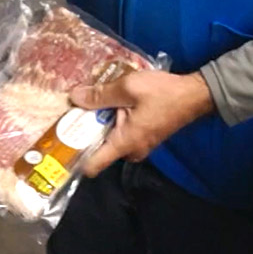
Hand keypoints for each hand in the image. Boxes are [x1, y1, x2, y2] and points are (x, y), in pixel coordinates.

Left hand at [69, 71, 215, 175]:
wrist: (194, 94)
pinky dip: (110, 121)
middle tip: (69, 111)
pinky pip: (119, 133)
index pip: (93, 166)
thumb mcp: (128, 88)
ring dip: (97, 124)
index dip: (73, 157)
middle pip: (97, 149)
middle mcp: (131, 150)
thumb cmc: (163, 92)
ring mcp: (138, 145)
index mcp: (125, 143)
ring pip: (108, 139)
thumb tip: (74, 97)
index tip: (57, 145)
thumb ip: (100, 95)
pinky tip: (105, 103)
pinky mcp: (142, 136)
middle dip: (83, 133)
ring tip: (85, 103)